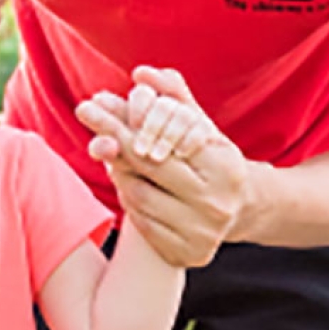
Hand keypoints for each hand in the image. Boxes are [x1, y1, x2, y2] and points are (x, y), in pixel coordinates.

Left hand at [76, 66, 252, 266]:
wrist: (243, 208)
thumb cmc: (211, 157)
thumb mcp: (200, 123)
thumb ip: (173, 96)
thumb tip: (142, 73)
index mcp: (225, 165)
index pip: (161, 138)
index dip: (122, 120)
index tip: (91, 103)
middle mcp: (217, 202)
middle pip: (146, 166)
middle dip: (111, 137)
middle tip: (85, 113)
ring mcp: (203, 233)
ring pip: (136, 196)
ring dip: (119, 172)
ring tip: (116, 156)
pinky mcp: (189, 255)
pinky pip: (141, 223)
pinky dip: (129, 202)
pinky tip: (131, 186)